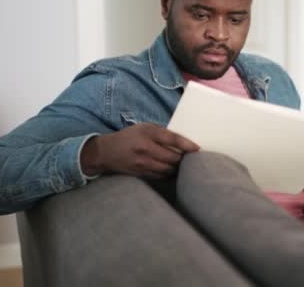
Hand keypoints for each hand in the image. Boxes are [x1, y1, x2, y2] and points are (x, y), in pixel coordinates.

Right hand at [80, 123, 199, 178]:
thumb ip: (162, 132)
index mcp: (147, 133)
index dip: (187, 145)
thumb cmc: (129, 137)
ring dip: (178, 168)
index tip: (197, 149)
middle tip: (192, 158)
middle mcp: (145, 149)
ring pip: (169, 169)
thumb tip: (183, 141)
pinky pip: (162, 176)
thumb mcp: (144, 127)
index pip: (172, 139)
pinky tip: (173, 171)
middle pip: (173, 157)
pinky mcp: (142, 174)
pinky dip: (170, 174)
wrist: (106, 152)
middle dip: (184, 159)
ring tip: (184, 165)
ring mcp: (143, 164)